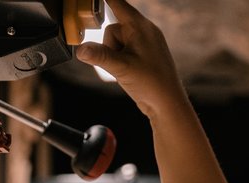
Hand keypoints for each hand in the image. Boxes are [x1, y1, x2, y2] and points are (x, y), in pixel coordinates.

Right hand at [76, 0, 188, 119]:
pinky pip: (124, 52)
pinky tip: (130, 73)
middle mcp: (145, 31)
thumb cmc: (152, 84)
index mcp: (141, 27)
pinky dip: (121, 61)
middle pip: (113, 29)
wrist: (168, 105)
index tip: (92, 0)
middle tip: (121, 64)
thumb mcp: (121, 68)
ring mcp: (145, 43)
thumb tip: (81, 49)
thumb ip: (99, 56)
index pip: (118, 3)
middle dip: (110, 47)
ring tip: (128, 71)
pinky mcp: (144, 55)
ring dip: (115, 57)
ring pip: (117, 43)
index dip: (106, 1)